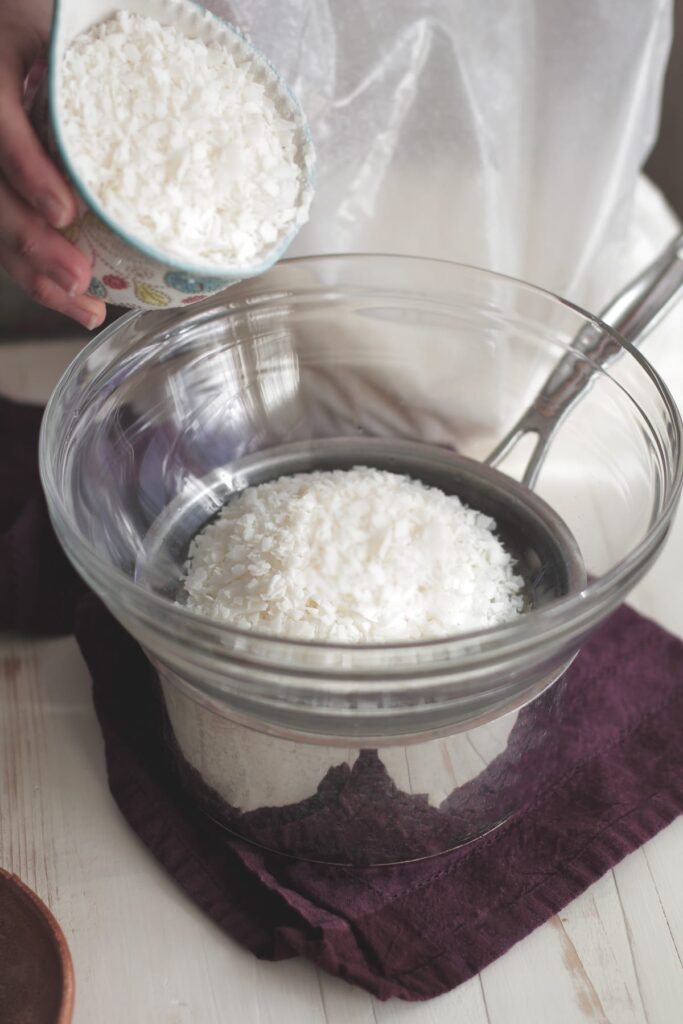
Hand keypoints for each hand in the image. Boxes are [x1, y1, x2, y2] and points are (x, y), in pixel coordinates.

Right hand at [0, 3, 105, 328]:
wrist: (10, 45)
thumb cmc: (47, 39)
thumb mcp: (64, 40)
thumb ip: (92, 71)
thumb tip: (175, 105)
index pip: (0, 131)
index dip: (28, 173)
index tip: (65, 211)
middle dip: (34, 243)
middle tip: (78, 276)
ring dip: (38, 276)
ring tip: (84, 306)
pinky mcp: (1, 196)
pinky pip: (8, 244)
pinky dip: (40, 278)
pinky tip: (77, 302)